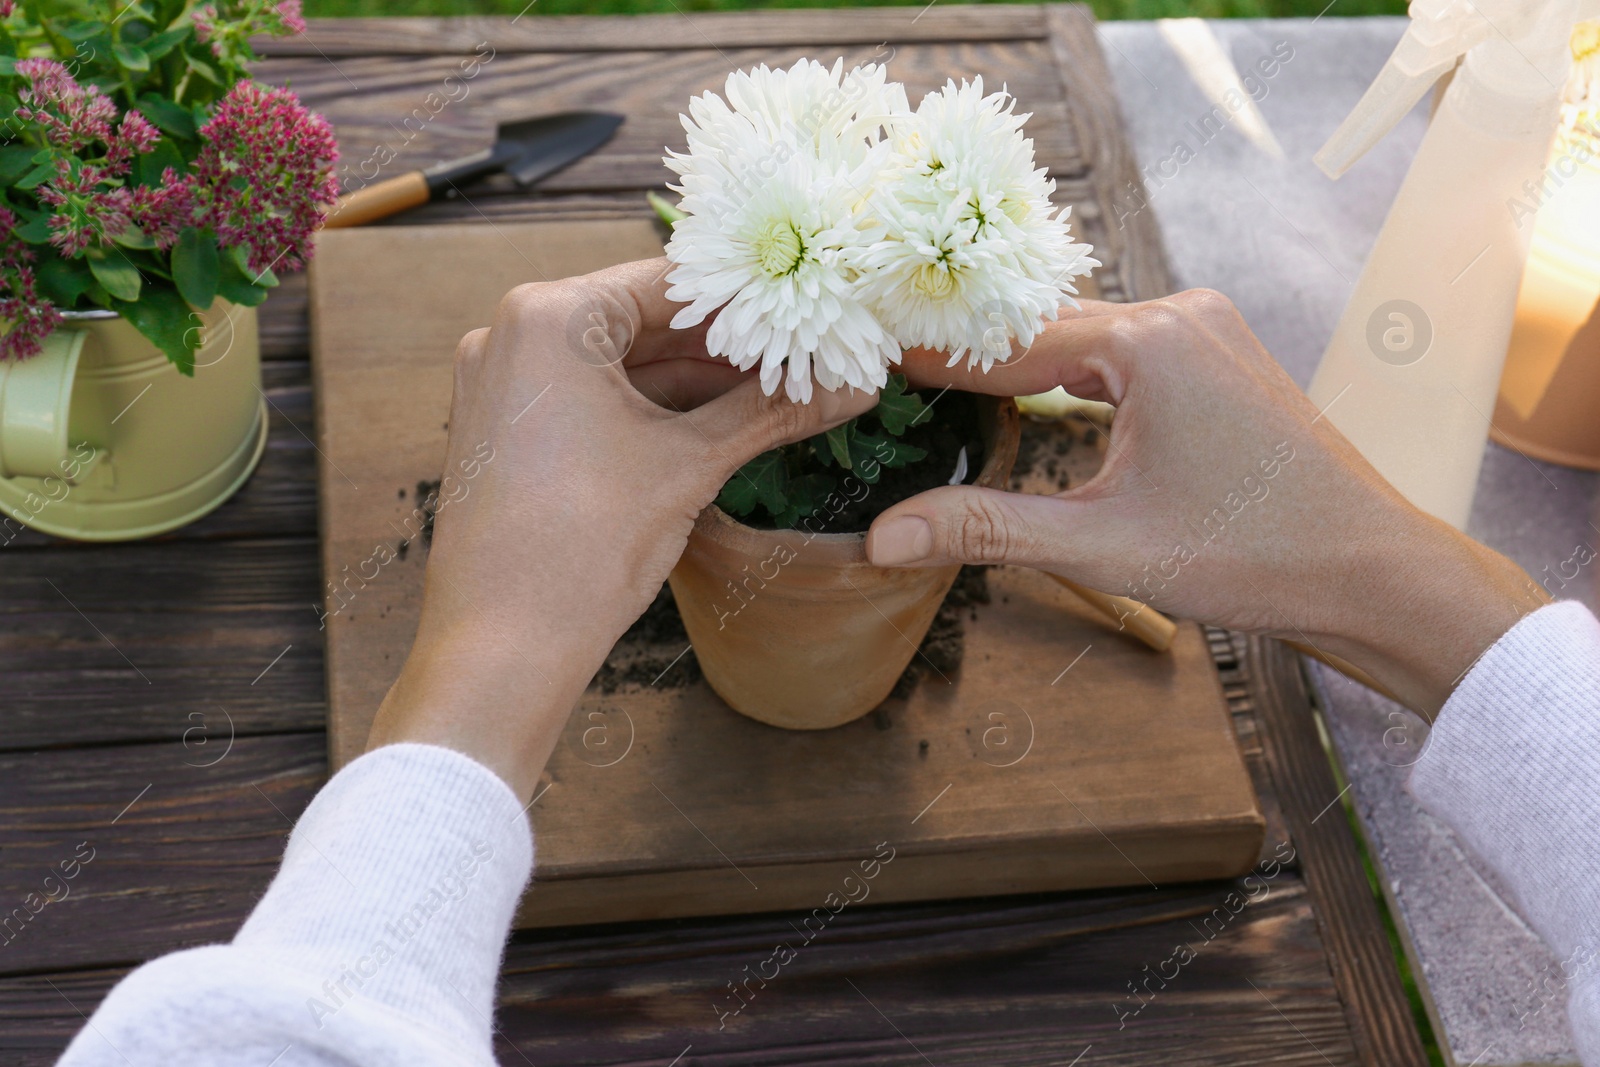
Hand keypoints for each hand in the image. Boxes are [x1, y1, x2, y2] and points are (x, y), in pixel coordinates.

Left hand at [365, 258, 874, 799]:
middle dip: (729, 346)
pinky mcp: (509, 430)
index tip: (811, 310)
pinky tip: (723, 424)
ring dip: (698, 381)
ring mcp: (506, 383)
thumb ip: (773, 412)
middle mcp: (515, 333)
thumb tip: (856, 385)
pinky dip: (654, 410)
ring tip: (782, 392)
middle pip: (647, 320)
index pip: (672, 280)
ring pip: (623, 363)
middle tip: (809, 355)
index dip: (749, 298)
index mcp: (550, 317)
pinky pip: (594, 399)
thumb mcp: (690, 465)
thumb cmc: (583, 546)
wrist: (502, 646)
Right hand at [864, 290, 1545, 716]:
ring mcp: (1210, 329)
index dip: (931, 359)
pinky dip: (1074, 375)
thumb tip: (882, 538)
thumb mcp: (1101, 545)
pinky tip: (1035, 401)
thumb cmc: (1253, 556)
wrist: (1373, 572)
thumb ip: (984, 529)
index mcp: (1149, 341)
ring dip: (1023, 367)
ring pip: (1086, 340)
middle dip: (971, 357)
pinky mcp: (1224, 356)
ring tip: (943, 387)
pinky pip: (1127, 352)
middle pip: (1044, 331)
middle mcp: (1181, 313)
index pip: (1007, 343)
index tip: (865, 360)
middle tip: (889, 375)